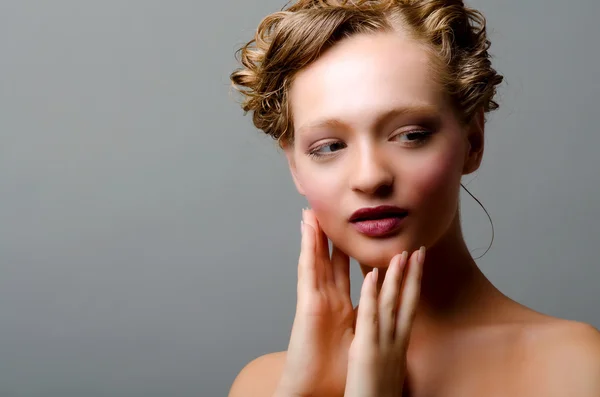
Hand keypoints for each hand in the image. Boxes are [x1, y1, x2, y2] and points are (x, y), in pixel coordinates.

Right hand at [274, 208, 354, 396]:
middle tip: (332, 212)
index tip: (360, 233)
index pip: (345, 273)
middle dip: (331, 236)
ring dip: (314, 236)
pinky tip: (311, 233)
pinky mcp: (306, 305)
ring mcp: (315, 300)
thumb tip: (383, 314)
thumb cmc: (336, 371)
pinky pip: (309, 273)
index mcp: (340, 307)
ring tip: (313, 212)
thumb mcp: (360, 340)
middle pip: (329, 261)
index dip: (351, 251)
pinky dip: (310, 252)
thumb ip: (368, 322)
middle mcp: (327, 300)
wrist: (316, 390)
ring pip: (315, 260)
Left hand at [344, 248, 424, 396]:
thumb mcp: (390, 368)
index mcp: (399, 346)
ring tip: (401, 253)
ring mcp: (383, 345)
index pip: (409, 309)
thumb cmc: (377, 396)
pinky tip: (372, 276)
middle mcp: (396, 343)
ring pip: (391, 304)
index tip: (417, 265)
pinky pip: (369, 318)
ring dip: (396, 277)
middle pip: (407, 302)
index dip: (414, 286)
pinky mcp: (367, 351)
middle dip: (413, 275)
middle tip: (418, 251)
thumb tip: (394, 341)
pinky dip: (371, 296)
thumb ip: (391, 350)